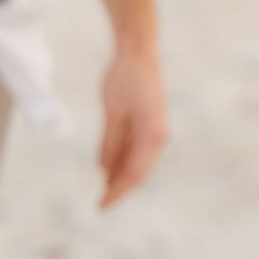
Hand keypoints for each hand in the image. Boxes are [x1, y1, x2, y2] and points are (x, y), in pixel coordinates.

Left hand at [96, 47, 168, 208]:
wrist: (138, 52)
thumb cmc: (125, 79)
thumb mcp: (113, 113)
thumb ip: (110, 143)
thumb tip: (104, 170)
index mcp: (153, 135)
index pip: (135, 173)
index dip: (118, 192)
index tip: (101, 206)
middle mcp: (159, 136)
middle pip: (140, 171)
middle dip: (120, 188)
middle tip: (100, 203)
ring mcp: (156, 129)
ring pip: (139, 162)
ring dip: (122, 175)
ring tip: (102, 188)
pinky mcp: (150, 122)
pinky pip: (137, 149)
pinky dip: (124, 160)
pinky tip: (109, 167)